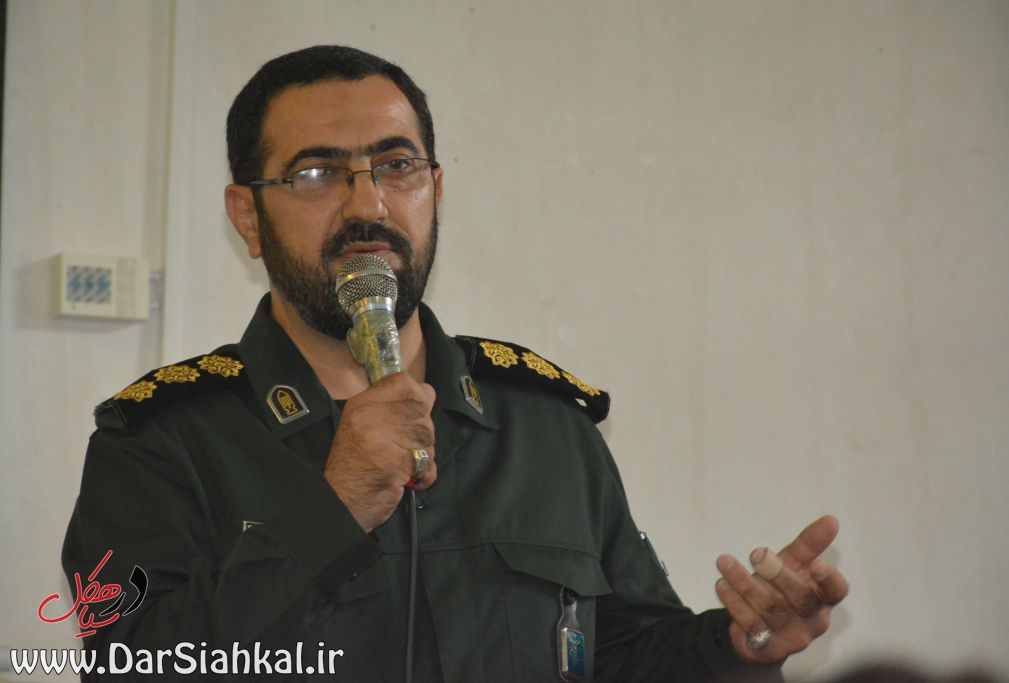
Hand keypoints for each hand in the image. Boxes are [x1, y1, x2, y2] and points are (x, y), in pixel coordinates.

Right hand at [323, 372, 436, 532]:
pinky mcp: (395, 464)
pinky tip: (409, 477)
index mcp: (362, 404)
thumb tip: (427, 392)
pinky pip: (427, 462)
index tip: (416, 410)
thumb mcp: (362, 424)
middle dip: (422, 428)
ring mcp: (383, 440)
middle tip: (408, 445)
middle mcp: (371, 417)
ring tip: (406, 462)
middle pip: (421, 408)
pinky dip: (425, 474)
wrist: (341, 502)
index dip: (418, 394)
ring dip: (424, 452)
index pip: (404, 382)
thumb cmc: (354, 463)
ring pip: (427, 435)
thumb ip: (391, 407)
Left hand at [714, 514, 848, 664]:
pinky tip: (722, 584)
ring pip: (770, 609)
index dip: (829, 580)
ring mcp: (792, 638)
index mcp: (824, 599)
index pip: (836, 591)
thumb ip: (810, 544)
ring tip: (724, 562)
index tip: (817, 564)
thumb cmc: (782, 588)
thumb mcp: (794, 564)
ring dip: (745, 582)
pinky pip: (751, 625)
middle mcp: (813, 621)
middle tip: (756, 553)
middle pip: (801, 599)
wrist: (758, 626)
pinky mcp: (769, 649)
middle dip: (778, 574)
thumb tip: (831, 519)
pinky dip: (734, 602)